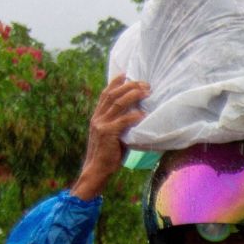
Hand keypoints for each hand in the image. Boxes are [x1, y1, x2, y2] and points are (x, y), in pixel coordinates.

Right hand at [72, 74, 149, 199]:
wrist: (97, 169)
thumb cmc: (109, 153)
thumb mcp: (113, 134)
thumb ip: (120, 123)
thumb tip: (138, 113)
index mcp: (97, 116)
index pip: (105, 93)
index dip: (115, 82)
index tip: (126, 74)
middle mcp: (97, 117)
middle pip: (113, 95)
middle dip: (129, 86)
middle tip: (144, 83)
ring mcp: (101, 125)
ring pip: (117, 104)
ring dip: (133, 96)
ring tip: (146, 92)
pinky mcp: (107, 134)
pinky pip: (122, 121)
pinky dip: (133, 116)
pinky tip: (142, 114)